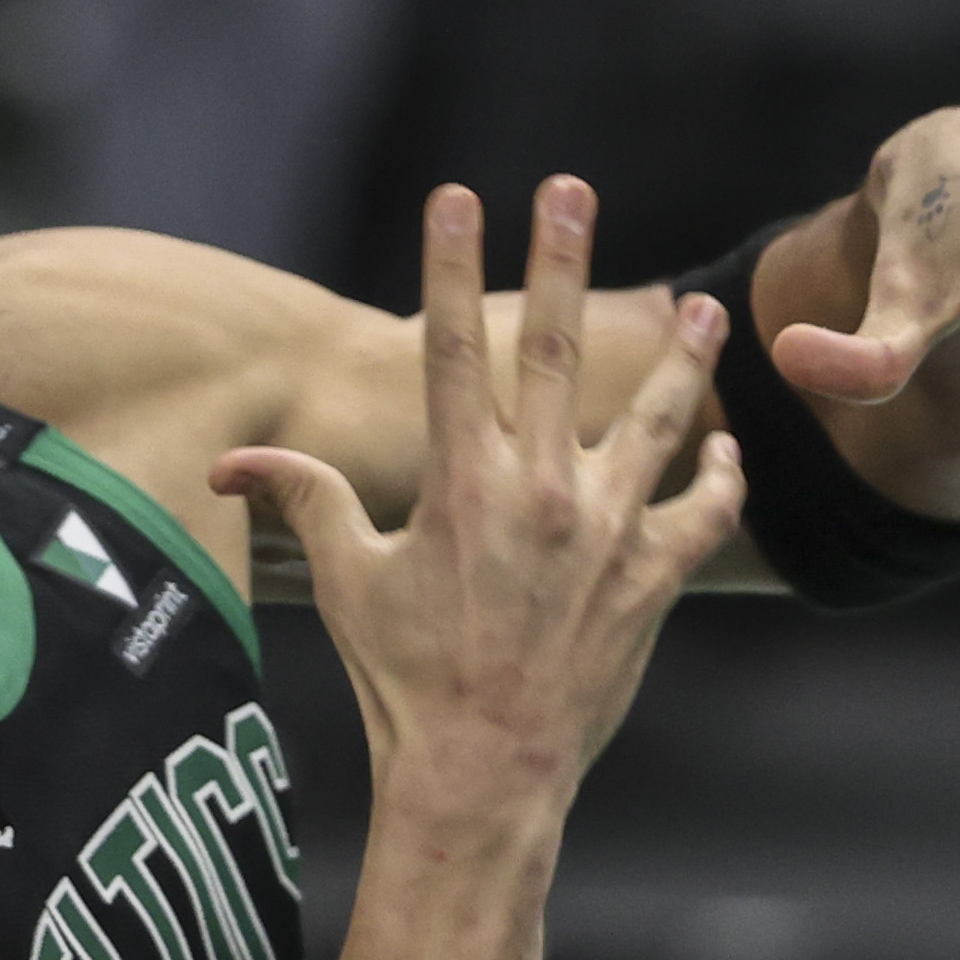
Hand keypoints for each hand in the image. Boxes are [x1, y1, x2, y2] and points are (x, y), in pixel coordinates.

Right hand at [214, 178, 745, 784]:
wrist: (483, 771)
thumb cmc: (404, 677)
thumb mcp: (347, 581)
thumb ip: (304, 499)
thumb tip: (233, 462)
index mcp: (461, 483)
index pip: (451, 348)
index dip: (451, 266)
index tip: (459, 196)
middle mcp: (539, 492)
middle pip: (556, 352)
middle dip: (562, 261)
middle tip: (571, 188)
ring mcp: (605, 533)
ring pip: (655, 420)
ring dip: (682, 360)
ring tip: (706, 310)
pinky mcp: (652, 579)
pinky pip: (703, 512)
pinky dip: (719, 476)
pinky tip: (726, 445)